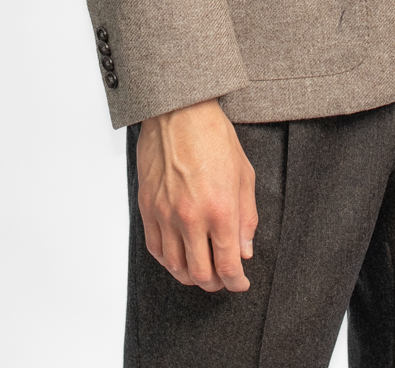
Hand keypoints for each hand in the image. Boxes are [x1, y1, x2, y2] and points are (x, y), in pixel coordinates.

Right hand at [136, 98, 257, 290]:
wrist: (179, 112)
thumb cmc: (214, 136)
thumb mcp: (244, 175)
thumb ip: (246, 217)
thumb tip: (244, 250)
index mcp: (220, 209)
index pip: (228, 265)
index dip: (237, 282)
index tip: (241, 282)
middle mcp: (191, 217)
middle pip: (201, 274)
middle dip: (216, 283)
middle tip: (223, 278)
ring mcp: (165, 214)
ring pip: (175, 267)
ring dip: (191, 275)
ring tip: (202, 269)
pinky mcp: (147, 208)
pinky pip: (155, 249)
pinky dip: (168, 260)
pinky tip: (179, 256)